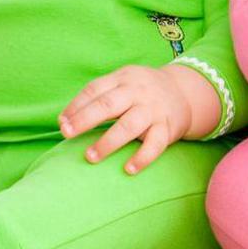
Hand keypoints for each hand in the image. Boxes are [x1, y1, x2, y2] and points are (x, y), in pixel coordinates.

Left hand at [59, 64, 205, 173]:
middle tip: (67, 134)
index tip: (62, 123)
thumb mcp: (122, 84)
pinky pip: (155, 144)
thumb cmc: (142, 92)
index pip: (95, 90)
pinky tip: (129, 169)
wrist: (185, 92)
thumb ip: (97, 98)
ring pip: (129, 125)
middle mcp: (138, 92)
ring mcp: (153, 110)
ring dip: (108, 141)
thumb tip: (64, 121)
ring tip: (91, 156)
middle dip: (86, 119)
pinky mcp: (167, 127)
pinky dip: (143, 157)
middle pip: (108, 104)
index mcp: (123, 79)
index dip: (77, 106)